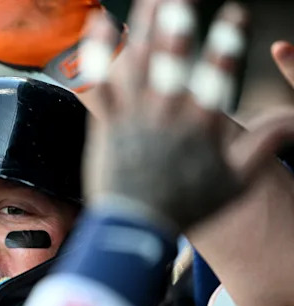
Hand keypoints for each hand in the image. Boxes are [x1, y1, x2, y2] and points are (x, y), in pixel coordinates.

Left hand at [81, 0, 293, 232]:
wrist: (134, 230)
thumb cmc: (186, 206)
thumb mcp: (235, 183)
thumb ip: (263, 147)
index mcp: (199, 128)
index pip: (218, 78)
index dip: (228, 43)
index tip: (236, 13)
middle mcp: (165, 118)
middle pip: (171, 64)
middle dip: (176, 25)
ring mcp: (133, 120)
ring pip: (136, 66)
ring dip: (143, 28)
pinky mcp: (106, 125)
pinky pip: (98, 83)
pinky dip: (97, 53)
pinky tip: (99, 22)